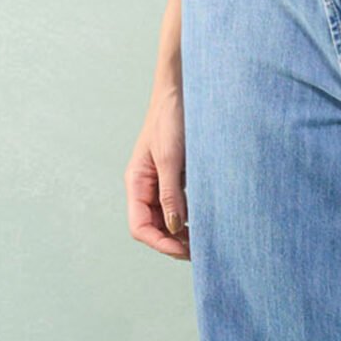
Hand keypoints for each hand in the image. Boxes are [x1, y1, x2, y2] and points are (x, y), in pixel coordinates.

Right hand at [125, 84, 191, 260]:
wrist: (182, 90)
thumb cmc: (171, 118)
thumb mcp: (171, 157)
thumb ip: (170, 193)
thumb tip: (175, 228)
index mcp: (136, 182)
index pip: (140, 226)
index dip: (160, 242)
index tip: (183, 249)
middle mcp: (145, 185)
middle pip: (153, 226)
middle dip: (172, 241)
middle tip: (199, 251)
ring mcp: (161, 180)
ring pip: (167, 217)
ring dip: (181, 231)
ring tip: (204, 241)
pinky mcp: (176, 174)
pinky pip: (179, 202)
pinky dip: (190, 214)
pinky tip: (205, 219)